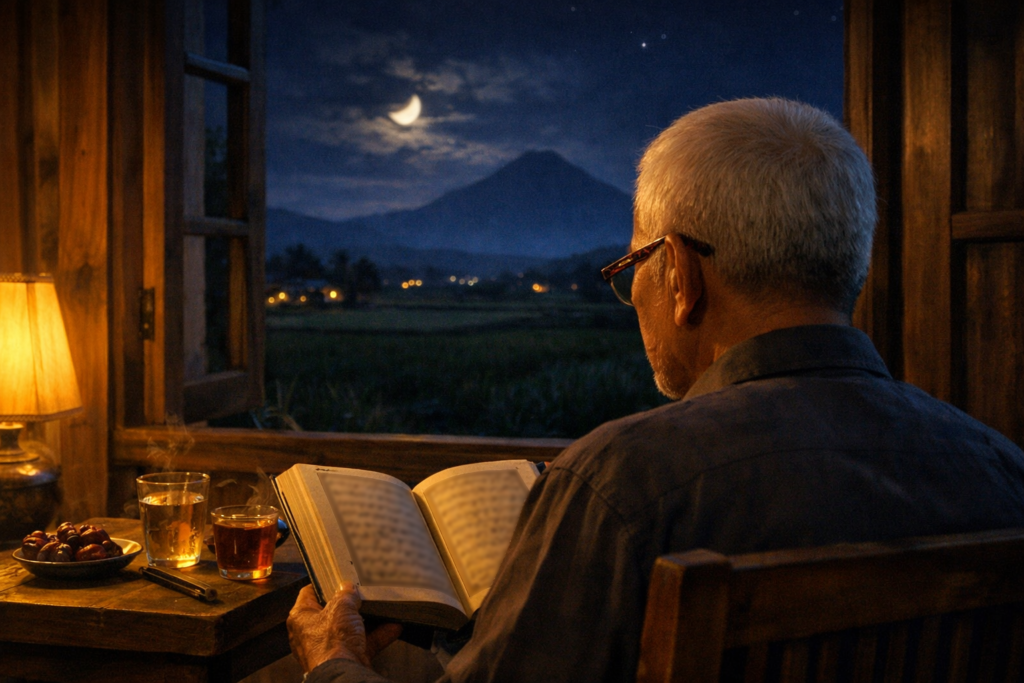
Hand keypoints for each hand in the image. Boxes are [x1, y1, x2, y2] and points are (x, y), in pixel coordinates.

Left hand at [287, 582, 402, 672]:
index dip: (324, 583)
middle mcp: (312, 633)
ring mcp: (330, 647)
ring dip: (368, 619)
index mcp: (301, 618)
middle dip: (350, 603)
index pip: (309, 593)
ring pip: (350, 628)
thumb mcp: (341, 608)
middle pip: (333, 611)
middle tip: (362, 591)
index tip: (337, 576)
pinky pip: (363, 643)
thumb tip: (348, 588)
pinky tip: (392, 626)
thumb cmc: (332, 644)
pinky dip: (378, 635)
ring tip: (380, 606)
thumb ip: (346, 594)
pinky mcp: (346, 658)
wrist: (344, 673)